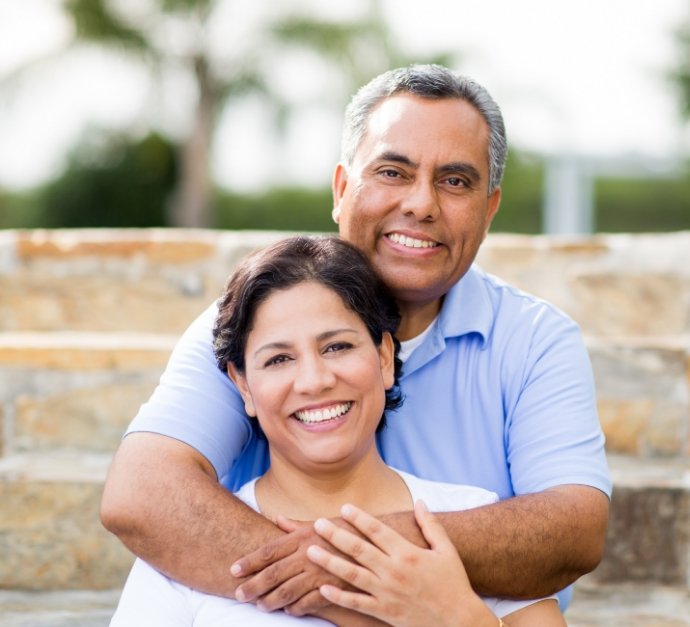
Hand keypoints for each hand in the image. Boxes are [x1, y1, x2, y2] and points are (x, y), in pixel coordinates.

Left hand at [231, 516, 353, 614]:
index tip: (233, 569)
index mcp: (303, 537)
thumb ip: (296, 526)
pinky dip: (296, 609)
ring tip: (259, 606)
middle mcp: (308, 554)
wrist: (381, 541)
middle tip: (238, 594)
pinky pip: (308, 603)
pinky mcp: (333, 588)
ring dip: (270, 601)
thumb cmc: (349, 530)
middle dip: (253, 585)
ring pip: (287, 591)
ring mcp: (320, 573)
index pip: (269, 551)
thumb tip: (277, 519)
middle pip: (273, 573)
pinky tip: (288, 611)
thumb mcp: (322, 524)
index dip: (249, 561)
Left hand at [307, 500, 496, 626]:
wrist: (460, 622)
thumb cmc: (454, 583)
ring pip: (352, 575)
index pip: (378, 530)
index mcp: (408, 553)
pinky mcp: (385, 612)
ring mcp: (387, 593)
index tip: (344, 507)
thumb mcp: (446, 550)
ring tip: (310, 551)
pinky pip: (357, 604)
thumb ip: (431, 525)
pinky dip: (339, 597)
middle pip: (359, 549)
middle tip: (317, 524)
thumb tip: (419, 501)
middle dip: (336, 535)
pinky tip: (322, 589)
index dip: (359, 518)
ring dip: (329, 562)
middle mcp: (394, 571)